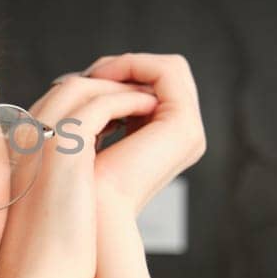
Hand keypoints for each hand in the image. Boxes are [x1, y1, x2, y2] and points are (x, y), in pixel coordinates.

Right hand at [0, 71, 160, 277]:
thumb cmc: (45, 257)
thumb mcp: (49, 209)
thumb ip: (58, 184)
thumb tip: (83, 183)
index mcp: (19, 151)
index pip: (55, 103)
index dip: (92, 100)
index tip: (123, 110)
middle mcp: (24, 138)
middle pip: (69, 87)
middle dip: (109, 86)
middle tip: (141, 96)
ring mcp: (40, 139)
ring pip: (83, 88)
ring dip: (121, 88)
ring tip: (150, 98)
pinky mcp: (62, 148)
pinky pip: (98, 105)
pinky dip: (127, 101)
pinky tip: (149, 110)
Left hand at [80, 53, 207, 218]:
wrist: (93, 214)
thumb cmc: (86, 183)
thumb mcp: (97, 138)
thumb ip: (107, 110)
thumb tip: (91, 78)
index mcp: (170, 140)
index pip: (157, 87)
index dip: (123, 76)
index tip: (86, 80)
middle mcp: (186, 134)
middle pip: (166, 74)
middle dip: (126, 66)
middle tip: (90, 73)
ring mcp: (190, 130)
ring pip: (169, 68)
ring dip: (128, 64)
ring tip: (95, 75)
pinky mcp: (183, 124)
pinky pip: (166, 72)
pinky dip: (134, 66)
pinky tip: (103, 77)